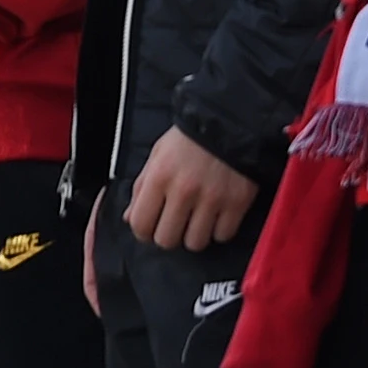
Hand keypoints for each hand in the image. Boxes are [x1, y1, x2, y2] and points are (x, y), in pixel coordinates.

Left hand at [123, 128, 262, 252]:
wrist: (229, 123)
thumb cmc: (190, 139)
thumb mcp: (157, 155)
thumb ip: (141, 188)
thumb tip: (130, 217)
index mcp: (159, 177)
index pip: (141, 224)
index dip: (142, 232)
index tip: (148, 230)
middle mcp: (184, 191)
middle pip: (167, 240)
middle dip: (167, 236)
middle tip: (173, 226)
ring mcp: (212, 199)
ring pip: (195, 243)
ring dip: (193, 236)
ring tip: (195, 221)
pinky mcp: (237, 203)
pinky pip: (223, 235)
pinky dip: (219, 231)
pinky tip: (216, 217)